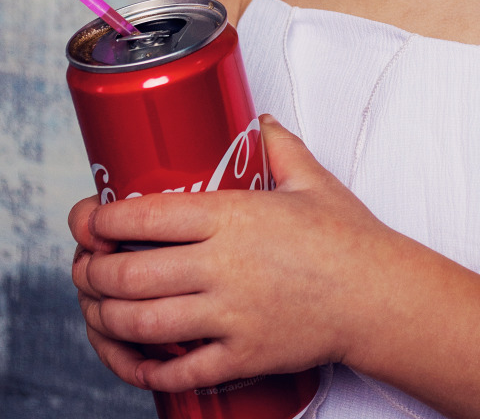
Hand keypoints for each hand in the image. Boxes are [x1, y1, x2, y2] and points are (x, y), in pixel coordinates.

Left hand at [69, 115, 392, 392]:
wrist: (380, 295)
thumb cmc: (349, 237)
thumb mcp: (312, 179)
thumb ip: (279, 147)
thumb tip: (262, 122)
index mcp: (233, 217)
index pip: (145, 217)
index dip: (102, 221)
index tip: (90, 220)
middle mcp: (223, 266)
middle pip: (130, 275)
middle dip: (92, 273)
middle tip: (85, 267)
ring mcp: (230, 315)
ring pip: (142, 324)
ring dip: (104, 319)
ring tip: (96, 309)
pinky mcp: (242, 356)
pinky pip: (179, 371)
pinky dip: (144, 370)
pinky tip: (132, 359)